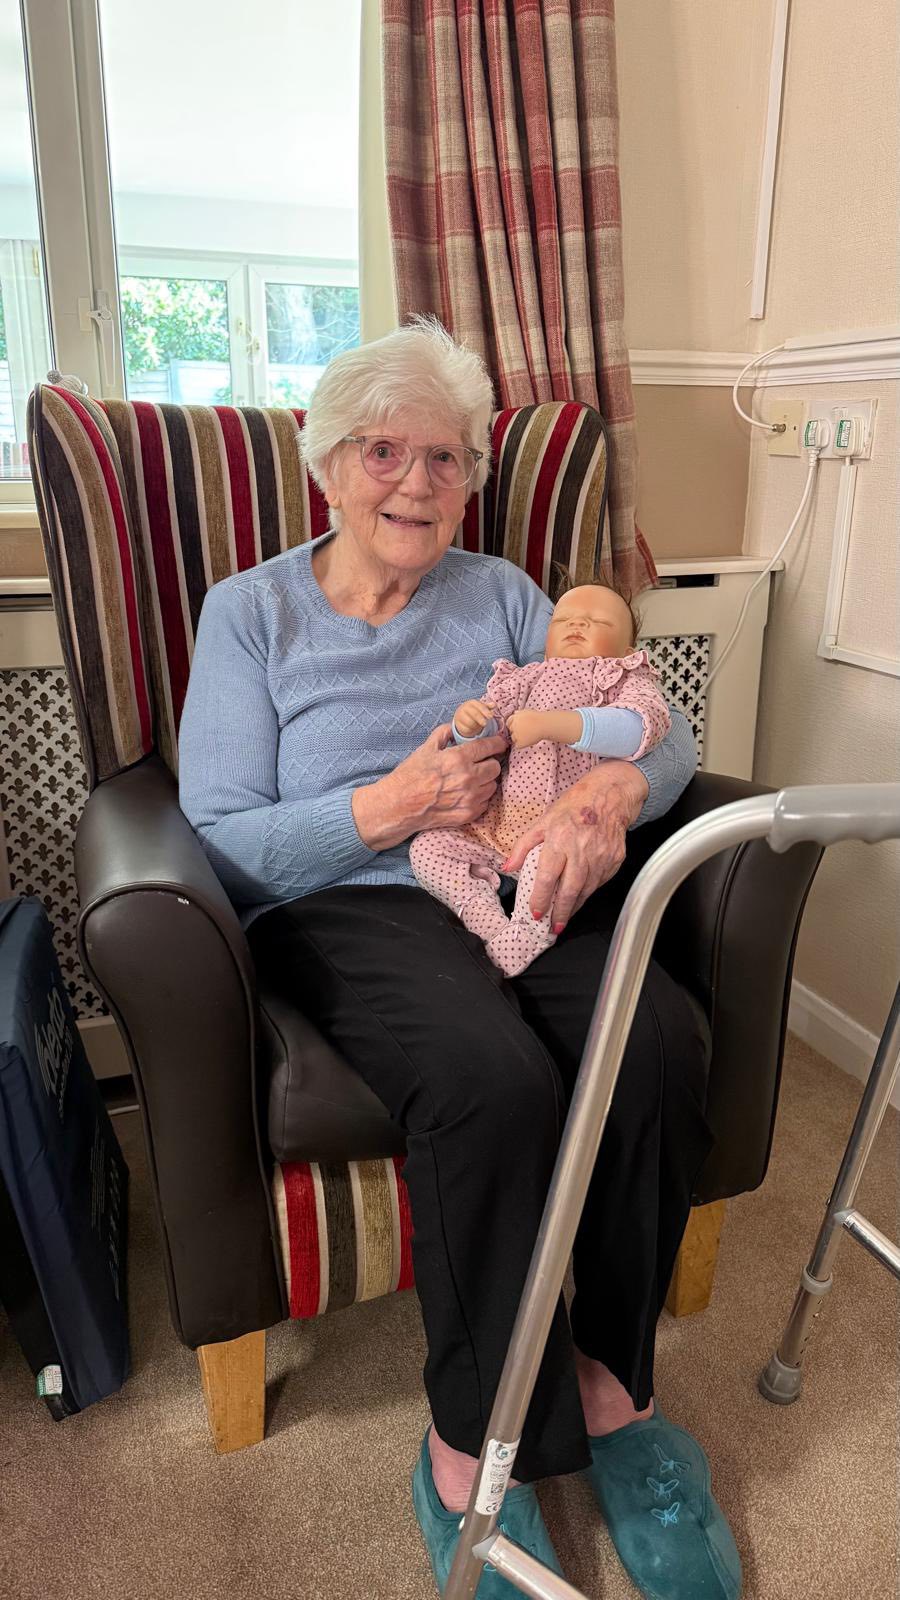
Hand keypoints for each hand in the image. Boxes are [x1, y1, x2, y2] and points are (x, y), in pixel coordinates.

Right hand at [352, 724, 505, 849]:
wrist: (399, 806)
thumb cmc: (410, 776)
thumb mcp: (425, 748)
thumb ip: (445, 734)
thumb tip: (458, 728)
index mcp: (459, 758)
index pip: (489, 747)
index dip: (497, 743)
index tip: (498, 743)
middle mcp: (468, 778)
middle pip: (495, 767)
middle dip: (490, 762)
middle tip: (480, 763)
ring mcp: (470, 798)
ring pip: (492, 785)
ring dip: (485, 780)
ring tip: (471, 779)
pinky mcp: (468, 814)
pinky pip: (485, 802)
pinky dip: (479, 797)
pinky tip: (466, 794)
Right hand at [454, 699, 494, 737]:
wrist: (461, 715)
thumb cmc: (474, 710)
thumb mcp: (481, 708)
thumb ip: (488, 707)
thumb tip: (494, 704)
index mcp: (472, 703)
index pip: (480, 706)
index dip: (486, 711)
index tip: (491, 717)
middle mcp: (465, 708)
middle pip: (474, 714)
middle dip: (481, 719)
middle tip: (485, 724)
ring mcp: (460, 716)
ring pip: (470, 723)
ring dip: (476, 726)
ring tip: (478, 725)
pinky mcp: (458, 724)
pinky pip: (466, 729)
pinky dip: (471, 730)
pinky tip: (472, 728)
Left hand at [501, 761, 649, 929]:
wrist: (610, 795)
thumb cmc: (574, 806)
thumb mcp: (543, 820)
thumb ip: (523, 846)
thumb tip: (508, 867)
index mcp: (559, 839)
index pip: (547, 876)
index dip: (541, 898)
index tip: (536, 913)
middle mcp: (581, 851)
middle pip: (570, 890)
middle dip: (560, 913)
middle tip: (553, 928)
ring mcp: (601, 856)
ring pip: (586, 890)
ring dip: (574, 906)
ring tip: (563, 918)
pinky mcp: (615, 859)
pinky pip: (600, 882)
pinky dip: (588, 892)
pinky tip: (580, 897)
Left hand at [507, 710, 546, 748]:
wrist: (544, 725)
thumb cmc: (538, 718)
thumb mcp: (527, 712)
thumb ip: (519, 713)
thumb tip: (515, 713)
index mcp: (514, 718)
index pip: (508, 723)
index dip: (513, 725)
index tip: (519, 727)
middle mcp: (513, 726)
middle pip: (511, 731)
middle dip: (516, 732)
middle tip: (525, 732)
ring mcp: (516, 735)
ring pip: (513, 739)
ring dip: (518, 739)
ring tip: (528, 737)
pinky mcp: (520, 742)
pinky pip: (517, 745)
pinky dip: (522, 745)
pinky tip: (528, 742)